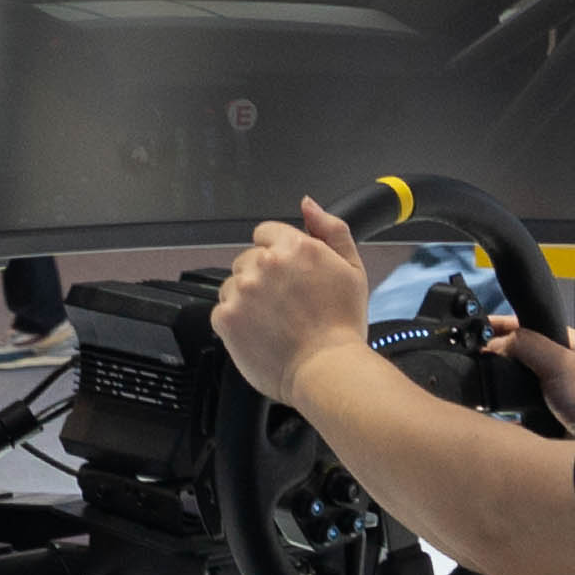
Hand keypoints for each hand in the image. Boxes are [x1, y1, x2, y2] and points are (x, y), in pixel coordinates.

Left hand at [202, 200, 377, 401]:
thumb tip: (309, 205)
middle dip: (262, 277)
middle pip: (248, 259)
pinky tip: (260, 333)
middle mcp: (265, 264)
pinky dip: (237, 322)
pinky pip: (222, 310)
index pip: (265, 233)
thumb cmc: (341, 326)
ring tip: (273, 321)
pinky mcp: (226, 317)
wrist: (327, 370)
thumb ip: (331, 229)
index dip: (277, 253)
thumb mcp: (352, 269)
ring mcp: (243, 290)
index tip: (287, 275)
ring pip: (233, 284)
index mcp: (295, 247)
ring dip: (247, 298)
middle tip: (285, 304)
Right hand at [488, 307, 574, 439]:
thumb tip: (496, 343)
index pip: (534, 325)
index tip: (479, 327)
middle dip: (501, 352)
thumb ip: (528, 346)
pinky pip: (523, 405)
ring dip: (503, 380)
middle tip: (472, 354)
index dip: (506, 325)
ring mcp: (560, 391)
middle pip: (526, 351)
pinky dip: (507, 406)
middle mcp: (568, 365)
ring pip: (523, 379)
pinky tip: (491, 405)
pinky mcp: (553, 415)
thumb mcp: (561, 364)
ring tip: (477, 377)